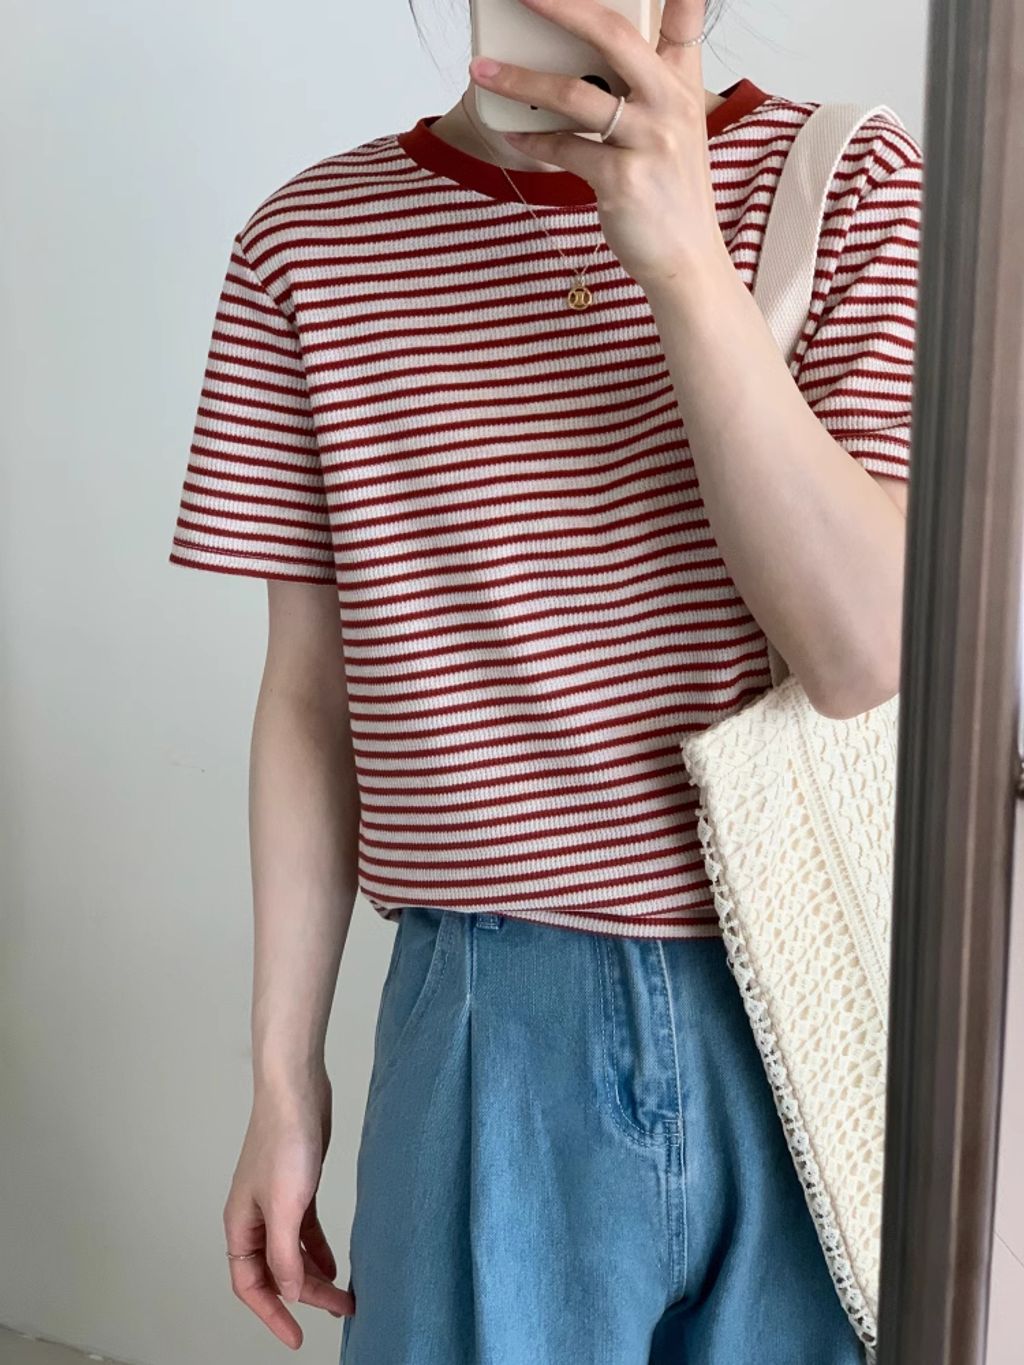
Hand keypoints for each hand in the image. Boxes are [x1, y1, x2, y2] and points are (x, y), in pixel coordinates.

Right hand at [222, 1073, 353, 1349]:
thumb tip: (290, 1293)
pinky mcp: (297, 1187)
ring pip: (292, 1253)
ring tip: (342, 1295)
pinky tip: (334, 1265)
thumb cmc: (284, 1140)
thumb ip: (285, 1254)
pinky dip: (317, 1250)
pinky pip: (304, 1232)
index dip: (272, 1314)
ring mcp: (276, 1203)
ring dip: (315, 1276)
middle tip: (338, 1310)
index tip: (295, 1337)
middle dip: (305, 1296)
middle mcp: (254, 1218)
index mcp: (241, 1225)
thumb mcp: (286, 1206)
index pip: (251, 1285)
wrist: (296, 1090)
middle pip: (276, 1272)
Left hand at [468, 0, 730, 288]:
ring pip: (574, 94)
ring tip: (482, 71)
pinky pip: (564, 149)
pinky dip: (533, 141)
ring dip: (520, 81)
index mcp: (683, 84)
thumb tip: (586, 59)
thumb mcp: (675, 129)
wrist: (686, 260)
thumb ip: (647, 87)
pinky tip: (513, 135)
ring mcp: (649, 142)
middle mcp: (671, 104)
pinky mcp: (623, 181)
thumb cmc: (671, 193)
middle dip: (561, 7)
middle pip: (612, 35)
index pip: (684, 16)